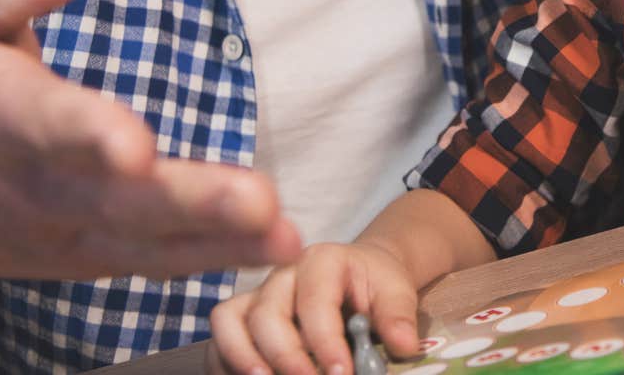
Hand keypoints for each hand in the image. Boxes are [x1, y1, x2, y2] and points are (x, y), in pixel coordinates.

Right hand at [0, 0, 299, 286]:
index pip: (46, 125)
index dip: (88, 134)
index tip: (134, 146)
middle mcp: (40, 186)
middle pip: (118, 199)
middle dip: (189, 199)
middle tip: (257, 200)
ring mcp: (73, 231)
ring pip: (150, 239)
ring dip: (221, 237)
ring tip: (283, 233)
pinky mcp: (100, 255)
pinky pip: (162, 261)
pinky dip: (220, 256)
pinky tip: (278, 248)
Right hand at [208, 241, 423, 374]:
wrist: (360, 274)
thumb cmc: (375, 283)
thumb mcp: (396, 291)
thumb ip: (399, 316)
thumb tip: (403, 347)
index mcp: (321, 261)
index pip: (314, 302)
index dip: (324, 342)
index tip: (341, 374)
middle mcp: (281, 274)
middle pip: (266, 313)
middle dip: (285, 356)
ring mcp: (257, 294)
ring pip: (231, 321)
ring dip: (243, 359)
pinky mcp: (243, 315)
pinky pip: (220, 336)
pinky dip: (227, 362)